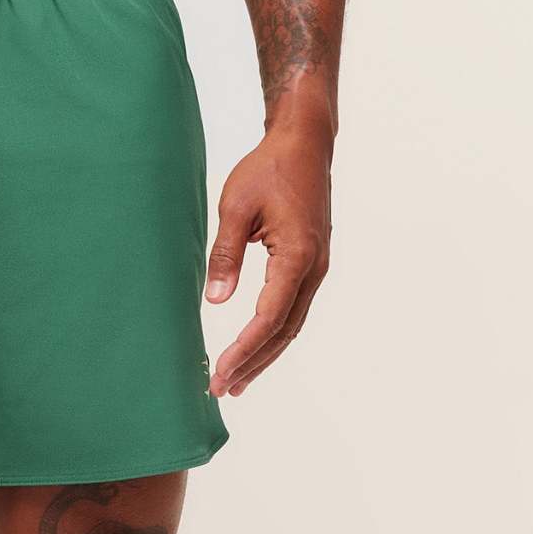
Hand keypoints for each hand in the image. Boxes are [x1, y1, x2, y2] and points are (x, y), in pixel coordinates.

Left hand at [205, 127, 331, 397]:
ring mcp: (317, 267)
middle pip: (283, 331)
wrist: (305, 143)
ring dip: (264, 356)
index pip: (268, 317)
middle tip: (221, 390)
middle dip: (252, 364)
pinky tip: (255, 350)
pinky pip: (293, 310)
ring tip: (236, 383)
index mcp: (297, 255)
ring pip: (291, 325)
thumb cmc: (269, 168)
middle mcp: (314, 267)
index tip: (219, 373)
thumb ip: (225, 256)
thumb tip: (215, 301)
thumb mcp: (235, 208)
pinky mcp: (311, 264)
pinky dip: (273, 335)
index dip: (243, 351)